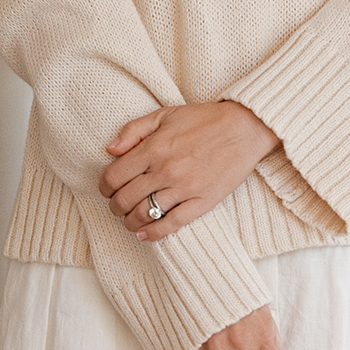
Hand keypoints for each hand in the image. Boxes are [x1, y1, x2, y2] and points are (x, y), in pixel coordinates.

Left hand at [101, 100, 280, 239]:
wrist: (245, 128)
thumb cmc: (205, 119)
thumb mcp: (165, 115)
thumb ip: (134, 131)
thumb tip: (110, 150)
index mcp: (153, 148)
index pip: (114, 176)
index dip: (105, 186)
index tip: (108, 189)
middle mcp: (165, 170)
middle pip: (124, 199)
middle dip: (115, 206)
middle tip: (117, 206)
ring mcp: (184, 188)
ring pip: (144, 214)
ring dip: (130, 221)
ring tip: (129, 220)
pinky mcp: (201, 202)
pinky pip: (171, 224)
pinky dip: (153, 233)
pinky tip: (144, 234)